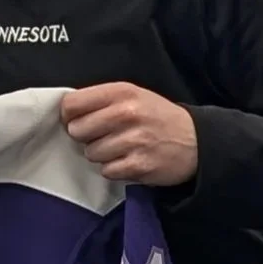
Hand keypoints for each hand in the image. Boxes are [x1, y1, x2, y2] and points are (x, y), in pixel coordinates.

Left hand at [59, 81, 198, 186]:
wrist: (195, 141)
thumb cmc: (157, 117)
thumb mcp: (133, 96)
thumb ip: (101, 100)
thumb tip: (67, 114)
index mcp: (122, 92)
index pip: (73, 104)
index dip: (69, 116)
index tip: (77, 121)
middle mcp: (127, 113)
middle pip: (77, 130)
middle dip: (85, 137)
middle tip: (103, 136)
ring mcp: (134, 140)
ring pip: (91, 153)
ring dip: (102, 155)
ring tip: (121, 148)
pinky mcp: (139, 165)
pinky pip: (107, 171)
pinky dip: (115, 169)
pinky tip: (129, 160)